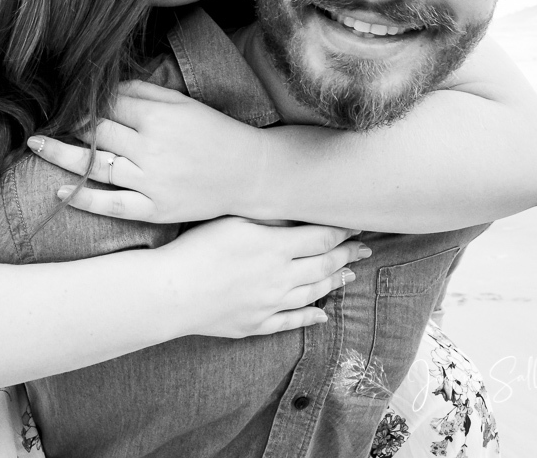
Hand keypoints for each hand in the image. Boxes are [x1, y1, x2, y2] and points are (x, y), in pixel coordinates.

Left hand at [27, 80, 265, 222]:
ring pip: (97, 166)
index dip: (84, 104)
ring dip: (61, 155)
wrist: (250, 173)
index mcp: (158, 118)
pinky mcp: (155, 209)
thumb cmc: (215, 133)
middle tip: (41, 120)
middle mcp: (151, 149)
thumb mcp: (183, 104)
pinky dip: (85, 200)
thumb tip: (106, 86)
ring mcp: (152, 182)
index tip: (63, 102)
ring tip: (35, 145)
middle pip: (98, 134)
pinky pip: (113, 205)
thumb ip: (143, 92)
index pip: (108, 107)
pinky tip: (60, 192)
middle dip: (69, 125)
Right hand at [157, 217, 367, 337]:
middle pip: (324, 265)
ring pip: (313, 293)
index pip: (321, 237)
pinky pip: (292, 321)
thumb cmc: (195, 249)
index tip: (355, 225)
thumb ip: (268, 217)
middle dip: (347, 255)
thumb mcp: (231, 220)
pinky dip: (310, 317)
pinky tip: (322, 315)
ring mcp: (271, 304)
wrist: (171, 292)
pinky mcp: (257, 324)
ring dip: (335, 282)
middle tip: (365, 249)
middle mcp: (280, 277)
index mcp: (275, 247)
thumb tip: (297, 213)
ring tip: (350, 275)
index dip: (342, 231)